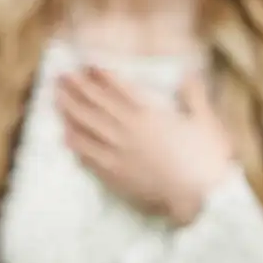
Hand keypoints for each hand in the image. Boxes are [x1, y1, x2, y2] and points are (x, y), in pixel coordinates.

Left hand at [58, 66, 234, 226]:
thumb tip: (187, 73)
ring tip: (55, 97)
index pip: (119, 89)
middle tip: (61, 76)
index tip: (87, 65)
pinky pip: (86, 154)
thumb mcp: (207, 121)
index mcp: (150, 114)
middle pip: (95, 104)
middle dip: (77, 87)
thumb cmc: (207, 158)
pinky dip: (74, 141)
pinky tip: (63, 134)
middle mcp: (127, 129)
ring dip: (68, 110)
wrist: (199, 196)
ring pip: (85, 126)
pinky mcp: (111, 173)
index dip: (101, 76)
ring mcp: (116, 151)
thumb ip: (194, 96)